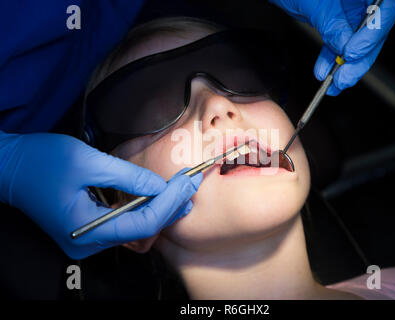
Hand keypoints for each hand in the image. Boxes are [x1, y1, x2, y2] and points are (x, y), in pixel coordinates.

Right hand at [0, 131, 201, 258]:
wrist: (10, 167)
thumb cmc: (41, 161)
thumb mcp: (88, 161)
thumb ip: (127, 176)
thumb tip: (158, 186)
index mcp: (85, 229)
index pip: (142, 223)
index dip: (169, 203)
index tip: (188, 183)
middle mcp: (87, 242)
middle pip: (141, 229)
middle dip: (169, 206)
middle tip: (191, 185)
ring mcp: (87, 239)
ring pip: (134, 228)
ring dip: (159, 208)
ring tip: (182, 190)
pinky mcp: (88, 230)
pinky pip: (123, 223)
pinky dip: (142, 209)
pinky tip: (159, 196)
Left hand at [269, 0, 394, 94]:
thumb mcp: (317, 6)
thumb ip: (333, 25)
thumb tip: (345, 48)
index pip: (385, 11)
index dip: (372, 35)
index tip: (352, 53)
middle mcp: (364, 1)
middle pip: (374, 33)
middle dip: (359, 60)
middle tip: (344, 78)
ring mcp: (354, 11)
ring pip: (359, 43)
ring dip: (345, 67)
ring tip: (334, 82)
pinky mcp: (341, 24)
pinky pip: (341, 44)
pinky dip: (331, 60)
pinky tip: (324, 71)